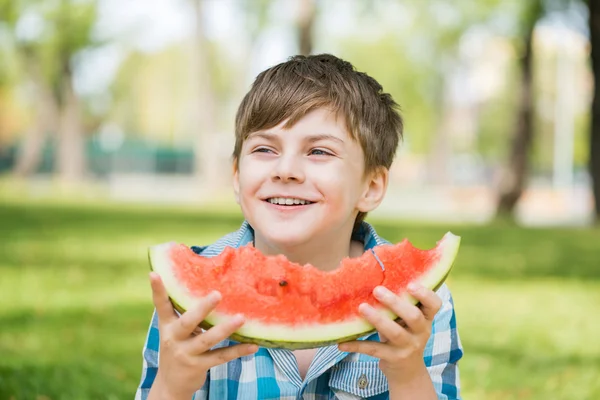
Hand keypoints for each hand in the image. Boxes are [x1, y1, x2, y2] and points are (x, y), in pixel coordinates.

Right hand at [148, 272, 257, 398]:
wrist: (171, 384)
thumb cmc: (178, 347)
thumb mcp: (175, 331)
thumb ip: (185, 313)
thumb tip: (209, 287)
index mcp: (168, 326)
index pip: (162, 306)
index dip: (158, 290)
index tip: (154, 274)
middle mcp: (174, 338)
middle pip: (188, 321)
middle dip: (202, 308)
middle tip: (217, 294)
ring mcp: (186, 353)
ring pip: (207, 339)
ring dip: (225, 329)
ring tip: (241, 318)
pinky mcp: (198, 366)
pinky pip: (221, 356)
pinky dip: (238, 351)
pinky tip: (253, 345)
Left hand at [337, 283, 441, 382]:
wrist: (407, 371)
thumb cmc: (404, 334)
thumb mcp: (407, 321)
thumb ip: (400, 304)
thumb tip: (373, 277)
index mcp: (426, 318)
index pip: (434, 304)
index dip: (425, 294)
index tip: (411, 285)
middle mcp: (421, 332)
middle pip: (414, 316)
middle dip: (396, 303)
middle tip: (377, 290)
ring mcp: (408, 346)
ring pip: (395, 332)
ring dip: (377, 319)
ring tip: (362, 307)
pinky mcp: (394, 358)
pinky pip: (374, 350)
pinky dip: (357, 346)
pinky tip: (342, 343)